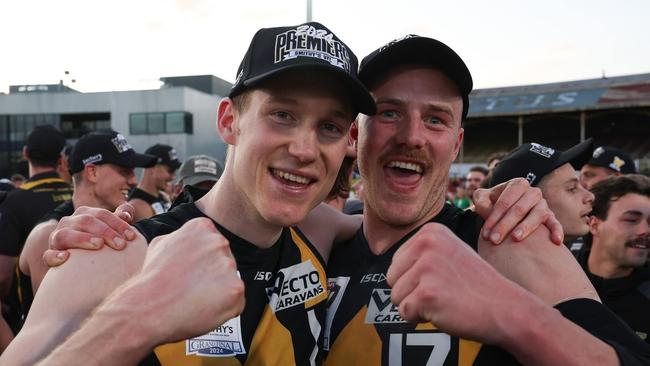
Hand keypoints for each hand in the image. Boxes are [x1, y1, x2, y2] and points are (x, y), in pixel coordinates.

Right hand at [42, 203, 136, 266]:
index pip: (102, 214)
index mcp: (84, 214)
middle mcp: (69, 222)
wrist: (79, 262)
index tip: (131, 237)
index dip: (118, 224)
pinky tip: (66, 258)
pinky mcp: (50, 254)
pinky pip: (48, 255)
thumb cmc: (101, 243)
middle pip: (86, 221)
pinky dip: (55, 256)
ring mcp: (57, 238)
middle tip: (121, 245)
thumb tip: (126, 214)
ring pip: (65, 234)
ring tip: (98, 245)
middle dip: (106, 232)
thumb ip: (120, 218)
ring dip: (82, 239)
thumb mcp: (111, 229)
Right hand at [134, 218, 244, 343]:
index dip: (202, 262)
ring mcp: (229, 265)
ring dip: (218, 293)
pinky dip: (224, 309)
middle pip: (225, 262)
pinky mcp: (236, 288)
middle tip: (191, 288)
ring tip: (195, 298)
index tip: (189, 271)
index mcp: (203, 227)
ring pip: (231, 282)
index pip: (214, 245)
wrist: (147, 306)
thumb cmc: (150, 278)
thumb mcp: (160, 244)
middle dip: (212, 276)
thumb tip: (188, 240)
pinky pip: (237, 302)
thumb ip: (181, 238)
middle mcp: (220, 242)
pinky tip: (203, 308)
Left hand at [386, 223, 536, 344]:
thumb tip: (386, 264)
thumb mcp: (448, 253)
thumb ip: (420, 254)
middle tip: (443, 292)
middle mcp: (426, 244)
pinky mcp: (427, 293)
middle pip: (392, 278)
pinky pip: (404, 312)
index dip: (414, 278)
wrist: (505, 308)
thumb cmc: (474, 285)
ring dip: (416, 306)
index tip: (442, 278)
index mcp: (430, 232)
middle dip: (411, 292)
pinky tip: (444, 310)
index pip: (396, 261)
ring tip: (444, 300)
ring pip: (396, 296)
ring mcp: (427, 268)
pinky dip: (419, 318)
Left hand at [473, 178, 562, 244]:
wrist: (505, 211)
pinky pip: (555, 223)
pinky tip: (556, 241)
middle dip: (505, 225)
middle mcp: (532, 192)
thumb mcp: (482, 199)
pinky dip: (557, 231)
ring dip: (526, 227)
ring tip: (515, 238)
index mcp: (517, 184)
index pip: (505, 202)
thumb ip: (481, 202)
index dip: (494, 217)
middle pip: (519, 209)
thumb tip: (486, 210)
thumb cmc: (492, 203)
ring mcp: (542, 204)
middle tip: (494, 240)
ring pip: (537, 215)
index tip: (485, 234)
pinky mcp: (550, 216)